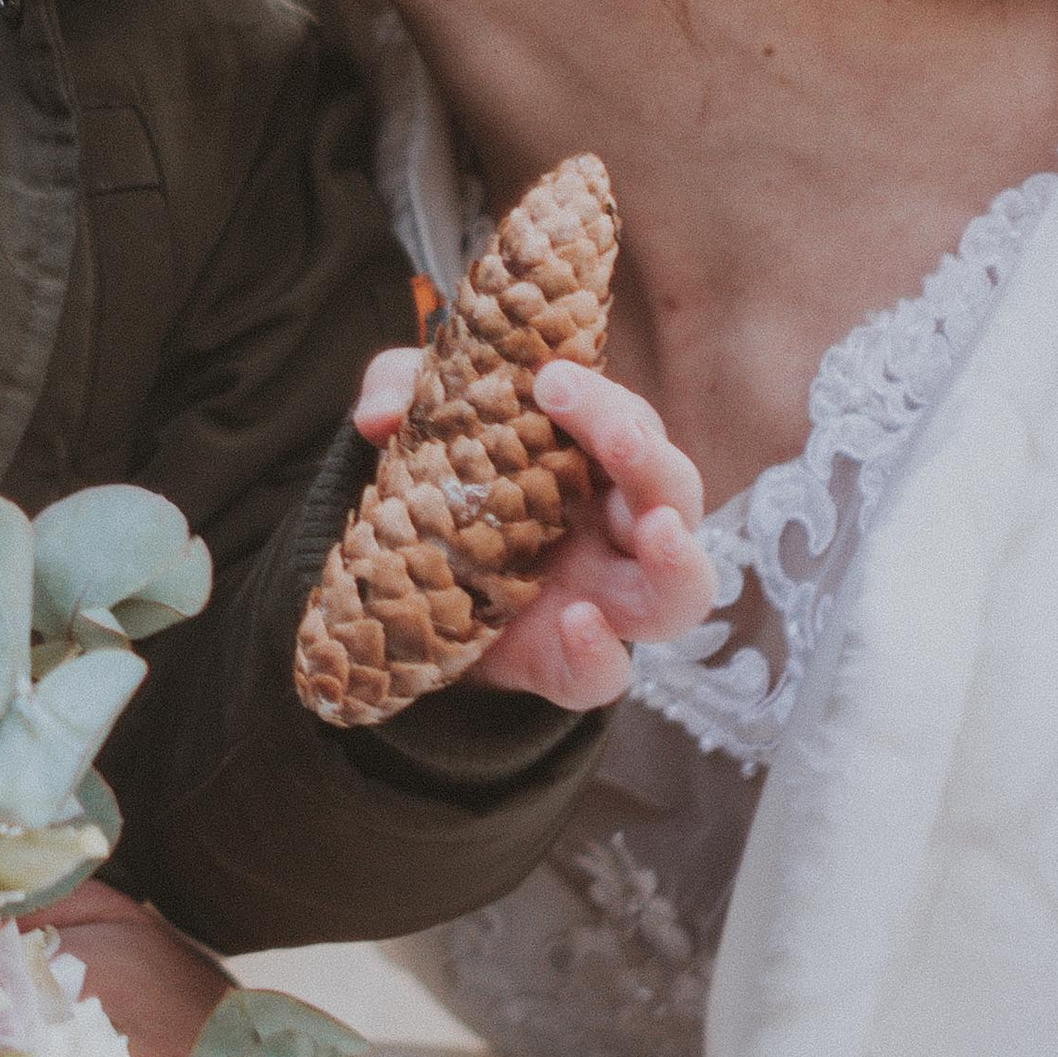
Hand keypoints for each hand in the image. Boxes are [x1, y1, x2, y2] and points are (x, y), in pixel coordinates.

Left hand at [348, 345, 715, 710]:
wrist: (404, 588)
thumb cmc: (439, 485)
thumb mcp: (416, 425)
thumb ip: (399, 393)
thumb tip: (378, 417)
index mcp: (594, 465)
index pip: (630, 425)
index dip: (605, 403)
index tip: (550, 380)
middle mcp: (612, 531)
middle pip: (674, 498)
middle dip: (654, 464)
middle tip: (616, 439)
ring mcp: (599, 601)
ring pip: (679, 594)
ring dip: (679, 561)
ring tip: (657, 533)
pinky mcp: (561, 663)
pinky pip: (605, 675)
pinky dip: (601, 654)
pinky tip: (578, 623)